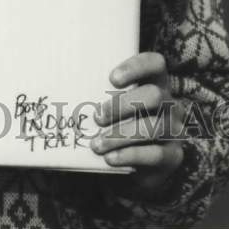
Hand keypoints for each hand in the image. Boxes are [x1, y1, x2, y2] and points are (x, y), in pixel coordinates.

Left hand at [90, 52, 183, 192]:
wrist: (140, 165)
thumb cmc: (120, 124)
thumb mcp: (114, 106)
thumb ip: (98, 93)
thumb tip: (54, 83)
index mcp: (156, 83)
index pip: (155, 63)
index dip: (136, 67)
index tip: (111, 78)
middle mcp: (170, 103)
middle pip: (154, 95)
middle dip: (122, 105)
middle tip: (97, 116)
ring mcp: (174, 130)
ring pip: (153, 127)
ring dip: (120, 135)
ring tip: (96, 144)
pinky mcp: (173, 156)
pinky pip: (154, 155)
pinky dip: (128, 155)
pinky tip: (110, 158)